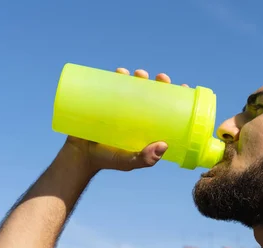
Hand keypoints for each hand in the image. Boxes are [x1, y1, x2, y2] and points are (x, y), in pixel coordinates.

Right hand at [60, 68, 188, 173]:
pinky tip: (121, 71)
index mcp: (147, 127)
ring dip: (140, 77)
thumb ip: (145, 159)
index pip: (166, 109)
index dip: (176, 97)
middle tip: (161, 78)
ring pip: (135, 87)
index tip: (183, 87)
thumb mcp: (129, 162)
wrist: (79, 155)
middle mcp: (137, 115)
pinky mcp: (104, 102)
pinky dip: (117, 76)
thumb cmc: (108, 160)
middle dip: (159, 83)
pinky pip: (113, 85)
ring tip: (139, 74)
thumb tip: (163, 145)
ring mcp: (120, 107)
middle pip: (152, 94)